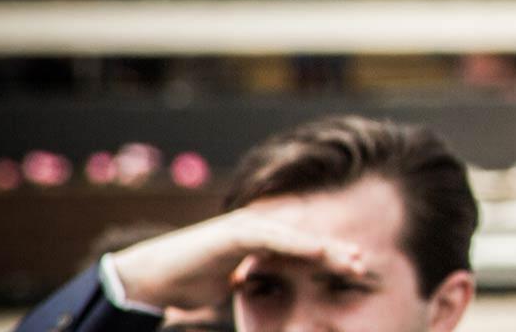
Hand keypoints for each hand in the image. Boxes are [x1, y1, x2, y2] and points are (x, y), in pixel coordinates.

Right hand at [109, 208, 366, 309]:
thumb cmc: (189, 282)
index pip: (300, 249)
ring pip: (296, 237)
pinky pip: (274, 238)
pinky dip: (298, 244)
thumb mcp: (231, 282)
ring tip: (351, 260)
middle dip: (335, 252)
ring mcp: (247, 227)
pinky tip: (319, 251)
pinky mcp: (236, 232)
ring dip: (325, 249)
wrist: (151, 280)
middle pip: (304, 240)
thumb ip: (251, 278)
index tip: (355, 270)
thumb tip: (260, 288)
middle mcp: (256, 228)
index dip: (329, 258)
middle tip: (364, 265)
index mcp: (258, 240)